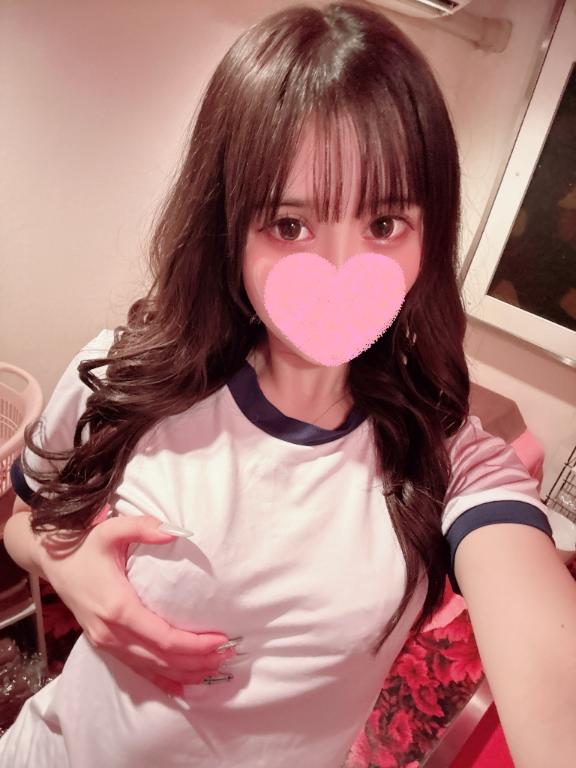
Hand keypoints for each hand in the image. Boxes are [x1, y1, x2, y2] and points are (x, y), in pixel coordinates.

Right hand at [38, 514, 236, 695]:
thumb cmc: (86, 545)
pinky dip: (161, 681)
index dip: (194, 645)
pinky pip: (136, 670)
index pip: (163, 638)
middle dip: (197, 661)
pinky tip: (182, 687)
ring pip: (150, 669)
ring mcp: (106, 642)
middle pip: (161, 659)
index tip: (221, 639)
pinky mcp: (104, 645)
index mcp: (118, 607)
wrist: (53, 560)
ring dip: (184, 672)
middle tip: (227, 655)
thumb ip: (144, 527)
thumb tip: (177, 531)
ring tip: (214, 668)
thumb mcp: (113, 529)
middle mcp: (111, 632)